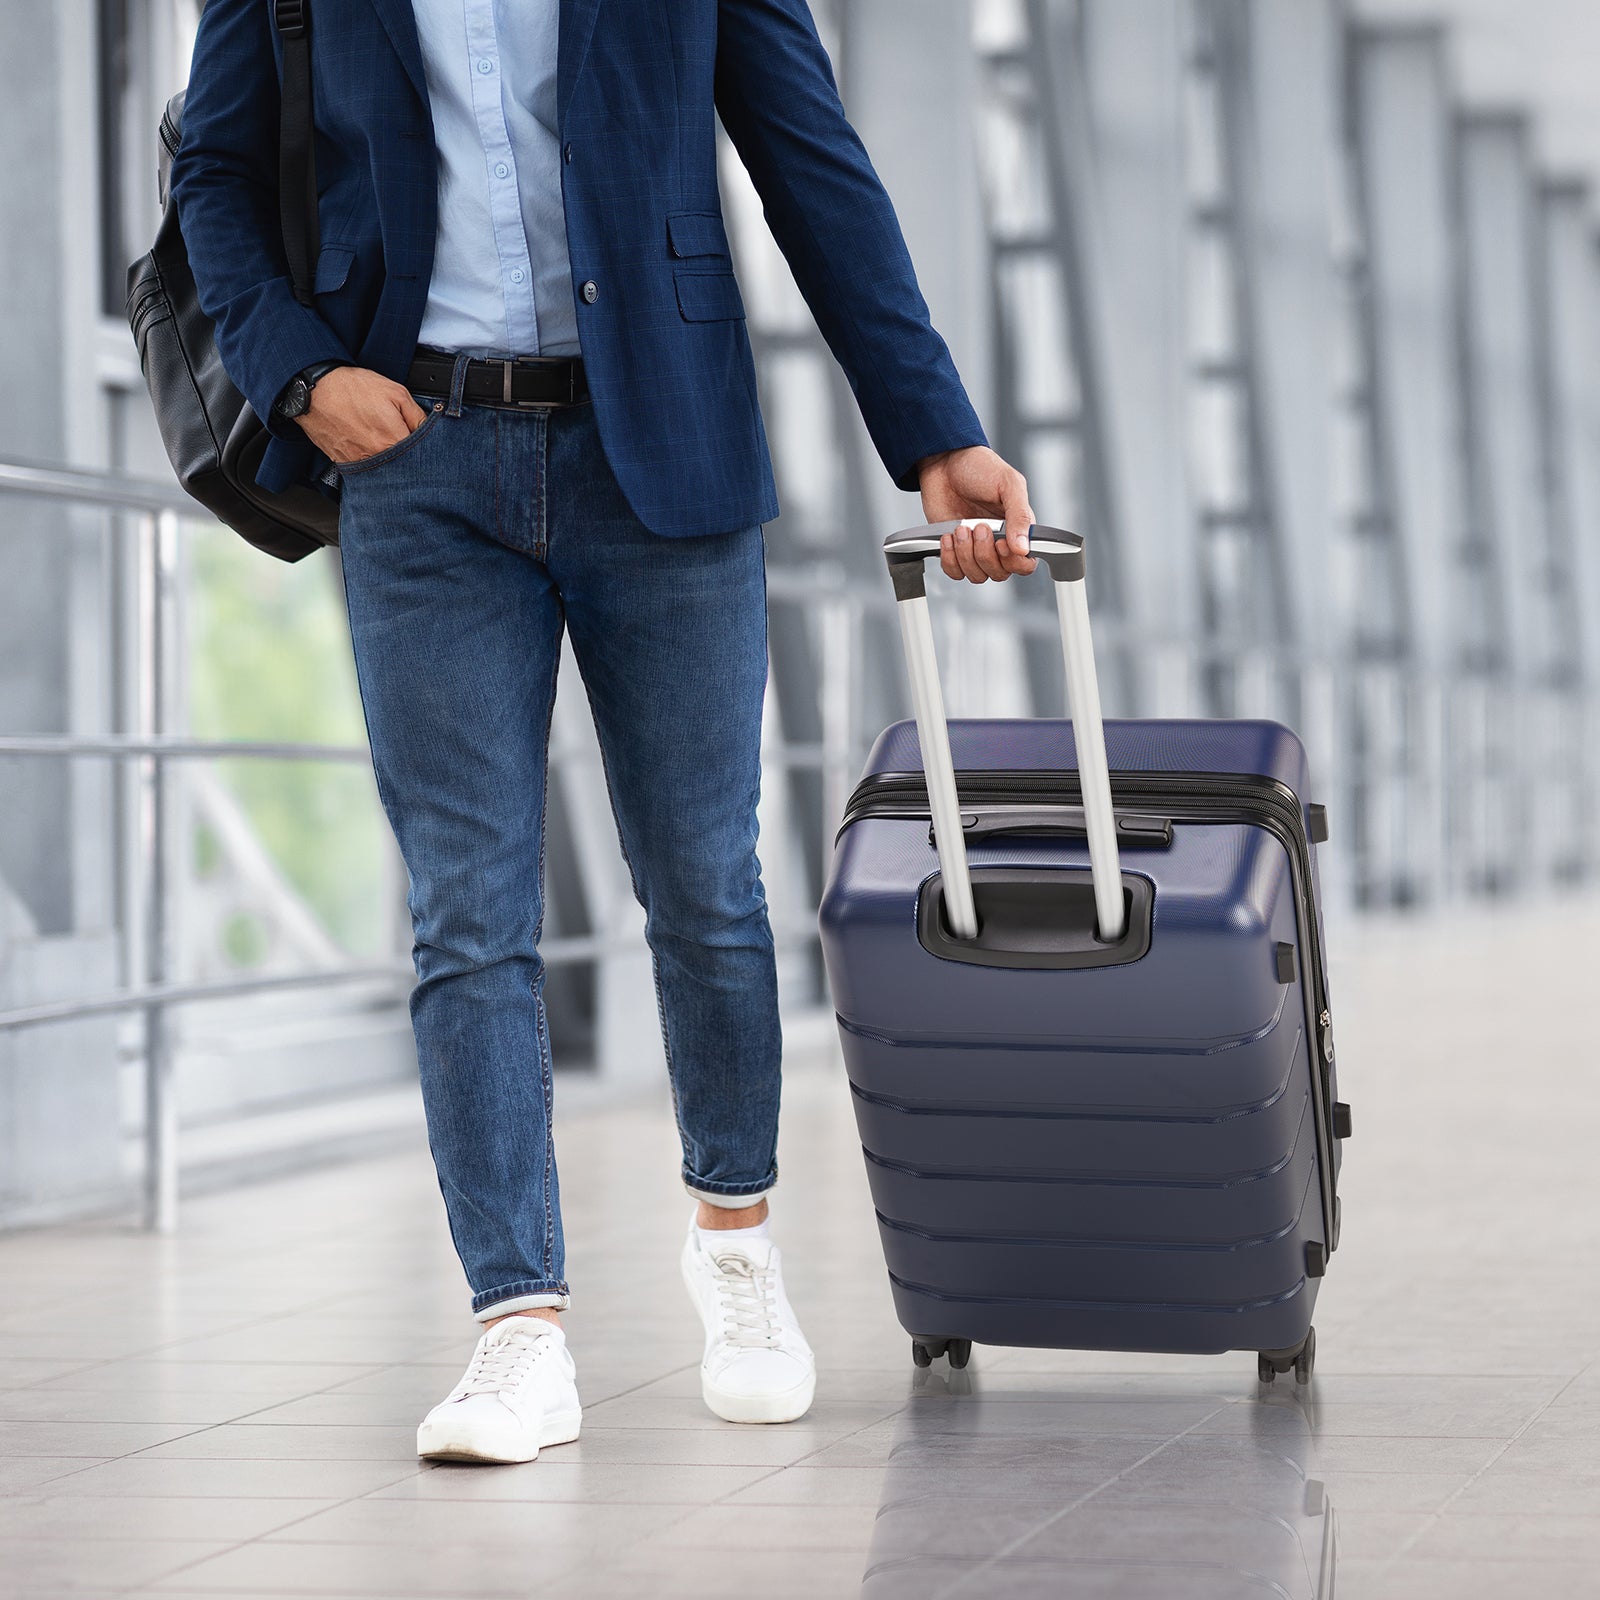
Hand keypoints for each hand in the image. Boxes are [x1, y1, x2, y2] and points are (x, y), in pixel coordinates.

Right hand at [293, 366, 428, 463]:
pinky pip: (366, 470)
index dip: (426, 449)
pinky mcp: (345, 464)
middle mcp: (377, 458)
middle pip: (405, 468)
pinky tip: (368, 445)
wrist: (314, 390)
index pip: (423, 457)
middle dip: (409, 456)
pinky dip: (371, 461)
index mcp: (393, 442)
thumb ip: (418, 416)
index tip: (424, 441)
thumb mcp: (396, 393)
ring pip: (386, 470)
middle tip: (401, 438)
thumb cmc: (352, 388)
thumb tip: (432, 430)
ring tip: (381, 439)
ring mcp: (360, 464)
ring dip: (390, 460)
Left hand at [917, 445, 1036, 582]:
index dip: (1014, 561)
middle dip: (985, 553)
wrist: (945, 461)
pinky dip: (949, 559)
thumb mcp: (1009, 484)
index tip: (1002, 543)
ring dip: (966, 555)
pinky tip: (948, 536)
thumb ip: (1021, 516)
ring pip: (976, 575)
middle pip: (999, 573)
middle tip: (979, 526)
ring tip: (961, 528)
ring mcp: (975, 548)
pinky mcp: (953, 549)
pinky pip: (954, 571)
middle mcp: (998, 543)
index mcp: (1018, 529)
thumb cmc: (980, 467)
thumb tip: (1024, 547)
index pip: (1025, 564)